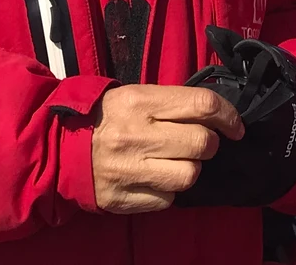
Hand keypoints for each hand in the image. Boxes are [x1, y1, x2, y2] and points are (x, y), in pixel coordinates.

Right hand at [90, 84, 243, 213]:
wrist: (59, 147)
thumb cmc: (108, 117)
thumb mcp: (136, 95)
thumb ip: (174, 102)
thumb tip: (217, 115)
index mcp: (141, 102)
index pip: (203, 105)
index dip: (228, 116)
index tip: (236, 126)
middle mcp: (136, 135)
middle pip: (201, 143)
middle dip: (209, 144)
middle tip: (199, 143)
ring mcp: (128, 169)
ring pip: (190, 175)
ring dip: (191, 169)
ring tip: (176, 161)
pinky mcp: (123, 198)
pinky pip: (168, 199)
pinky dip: (169, 190)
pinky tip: (156, 178)